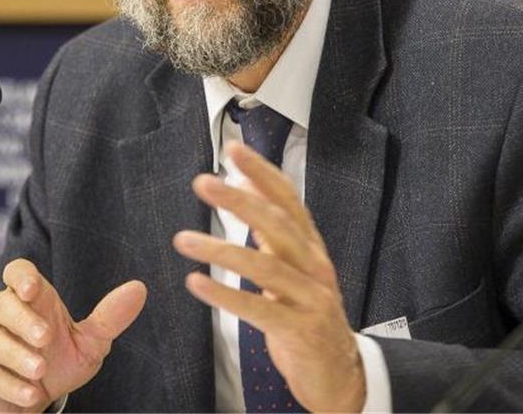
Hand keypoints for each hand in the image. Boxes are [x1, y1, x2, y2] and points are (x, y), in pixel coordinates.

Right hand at [0, 258, 146, 411]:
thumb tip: (139, 288)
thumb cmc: (61, 360)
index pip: (17, 272)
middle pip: (0, 303)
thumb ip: (110, 317)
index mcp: (33, 300)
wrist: (37, 399)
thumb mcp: (90, 342)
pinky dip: (10, 385)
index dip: (21, 276)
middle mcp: (4, 316)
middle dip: (22, 320)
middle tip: (45, 337)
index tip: (31, 289)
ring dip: (16, 355)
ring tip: (40, 370)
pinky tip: (31, 393)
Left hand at [173, 140, 365, 412]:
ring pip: (266, 266)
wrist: (340, 372)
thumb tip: (246, 182)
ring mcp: (313, 298)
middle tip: (202, 183)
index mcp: (311, 247)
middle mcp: (316, 266)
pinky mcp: (302, 331)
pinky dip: (227, 295)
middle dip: (239, 201)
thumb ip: (272, 229)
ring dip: (221, 249)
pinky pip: (260, 310)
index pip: (288, 200)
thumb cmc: (307, 314)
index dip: (262, 173)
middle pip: (278, 224)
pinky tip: (196, 283)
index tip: (234, 150)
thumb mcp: (294, 267)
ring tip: (183, 239)